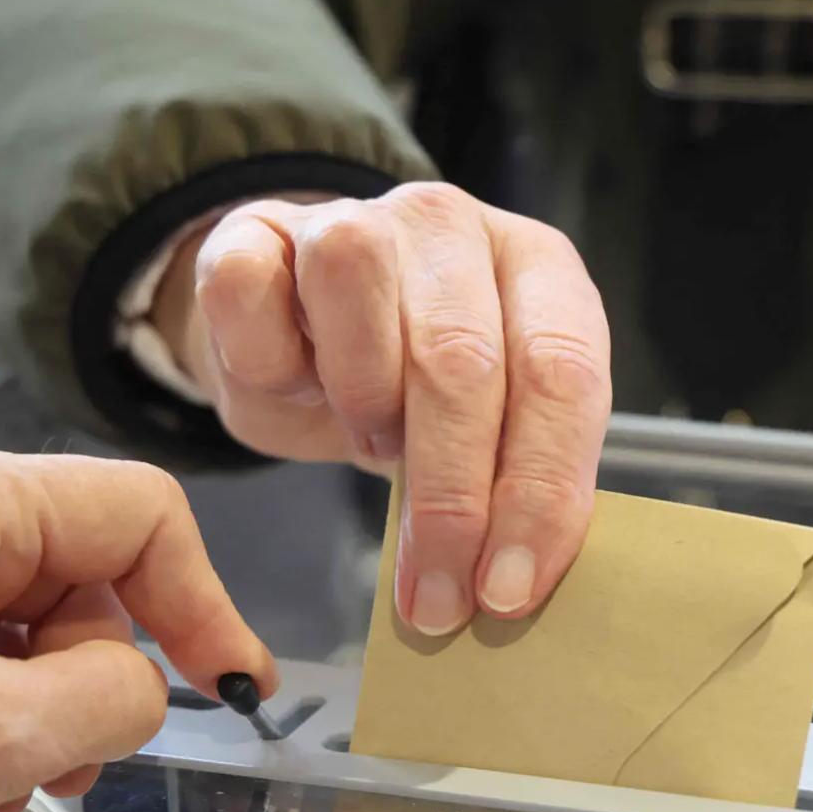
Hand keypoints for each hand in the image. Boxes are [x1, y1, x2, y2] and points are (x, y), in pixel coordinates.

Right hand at [155, 185, 611, 637]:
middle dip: (451, 498)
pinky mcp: (252, 232)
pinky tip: (293, 389)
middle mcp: (451, 226)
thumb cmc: (413, 393)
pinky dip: (269, 357)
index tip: (508, 587)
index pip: (562, 372)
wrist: (305, 333)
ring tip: (374, 445)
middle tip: (436, 595)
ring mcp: (350, 216)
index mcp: (538, 266)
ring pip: (354, 278)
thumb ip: (516, 480)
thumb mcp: (488, 429)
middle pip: (463, 356)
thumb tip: (512, 588)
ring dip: (365, 396)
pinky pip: (250, 285)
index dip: (539, 490)